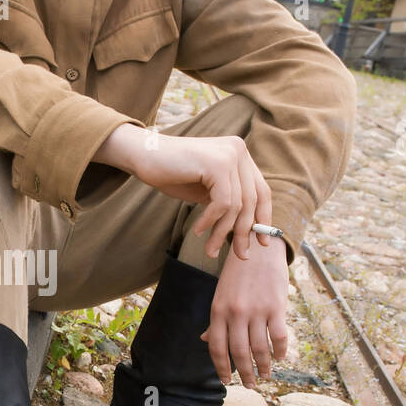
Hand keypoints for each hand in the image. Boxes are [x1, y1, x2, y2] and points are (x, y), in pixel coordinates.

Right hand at [130, 133, 273, 260]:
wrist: (143, 156)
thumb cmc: (171, 174)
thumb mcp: (206, 191)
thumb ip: (227, 202)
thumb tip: (248, 232)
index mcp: (239, 154)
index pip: (261, 190)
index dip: (263, 217)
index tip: (261, 242)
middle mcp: (238, 150)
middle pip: (252, 200)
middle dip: (244, 232)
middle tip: (240, 255)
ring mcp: (229, 155)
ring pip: (237, 205)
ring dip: (222, 232)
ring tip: (210, 249)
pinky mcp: (217, 164)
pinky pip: (223, 203)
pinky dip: (211, 221)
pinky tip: (197, 230)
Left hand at [200, 234, 288, 385]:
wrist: (258, 248)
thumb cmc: (237, 275)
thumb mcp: (221, 295)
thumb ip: (216, 320)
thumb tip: (206, 340)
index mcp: (218, 311)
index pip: (217, 348)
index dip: (221, 368)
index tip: (226, 382)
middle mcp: (236, 313)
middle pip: (239, 352)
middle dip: (244, 373)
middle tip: (249, 385)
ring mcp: (257, 310)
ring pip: (260, 348)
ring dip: (263, 366)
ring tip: (265, 375)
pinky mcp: (276, 306)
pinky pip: (279, 336)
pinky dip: (280, 351)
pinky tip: (279, 358)